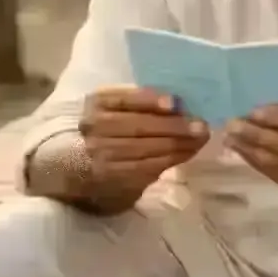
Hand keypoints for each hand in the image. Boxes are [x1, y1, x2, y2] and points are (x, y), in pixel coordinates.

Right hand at [78, 86, 208, 195]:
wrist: (76, 167)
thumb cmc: (106, 131)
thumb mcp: (116, 109)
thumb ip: (142, 103)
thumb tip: (179, 104)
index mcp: (98, 104)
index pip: (125, 99)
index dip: (151, 100)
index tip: (175, 103)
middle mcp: (95, 128)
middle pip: (140, 126)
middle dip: (175, 126)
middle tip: (201, 126)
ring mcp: (101, 155)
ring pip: (146, 149)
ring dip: (179, 145)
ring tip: (200, 140)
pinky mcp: (112, 177)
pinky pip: (146, 168)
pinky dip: (170, 160)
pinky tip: (186, 153)